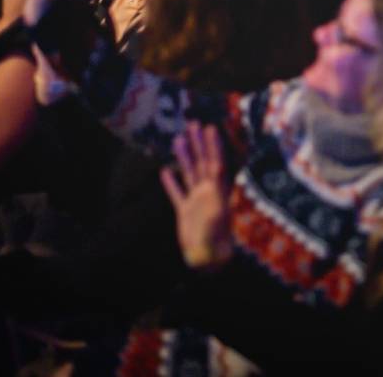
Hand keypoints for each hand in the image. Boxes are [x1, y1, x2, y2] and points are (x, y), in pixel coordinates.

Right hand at [159, 122, 232, 270]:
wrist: (207, 259)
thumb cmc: (215, 241)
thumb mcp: (217, 219)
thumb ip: (215, 199)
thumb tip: (212, 182)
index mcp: (217, 191)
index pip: (215, 162)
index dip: (213, 145)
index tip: (210, 128)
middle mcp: (207, 192)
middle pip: (202, 162)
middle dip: (199, 143)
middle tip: (193, 123)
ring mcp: (196, 200)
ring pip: (189, 173)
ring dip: (185, 157)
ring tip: (178, 139)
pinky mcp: (184, 212)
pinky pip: (177, 193)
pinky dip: (171, 182)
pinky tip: (164, 170)